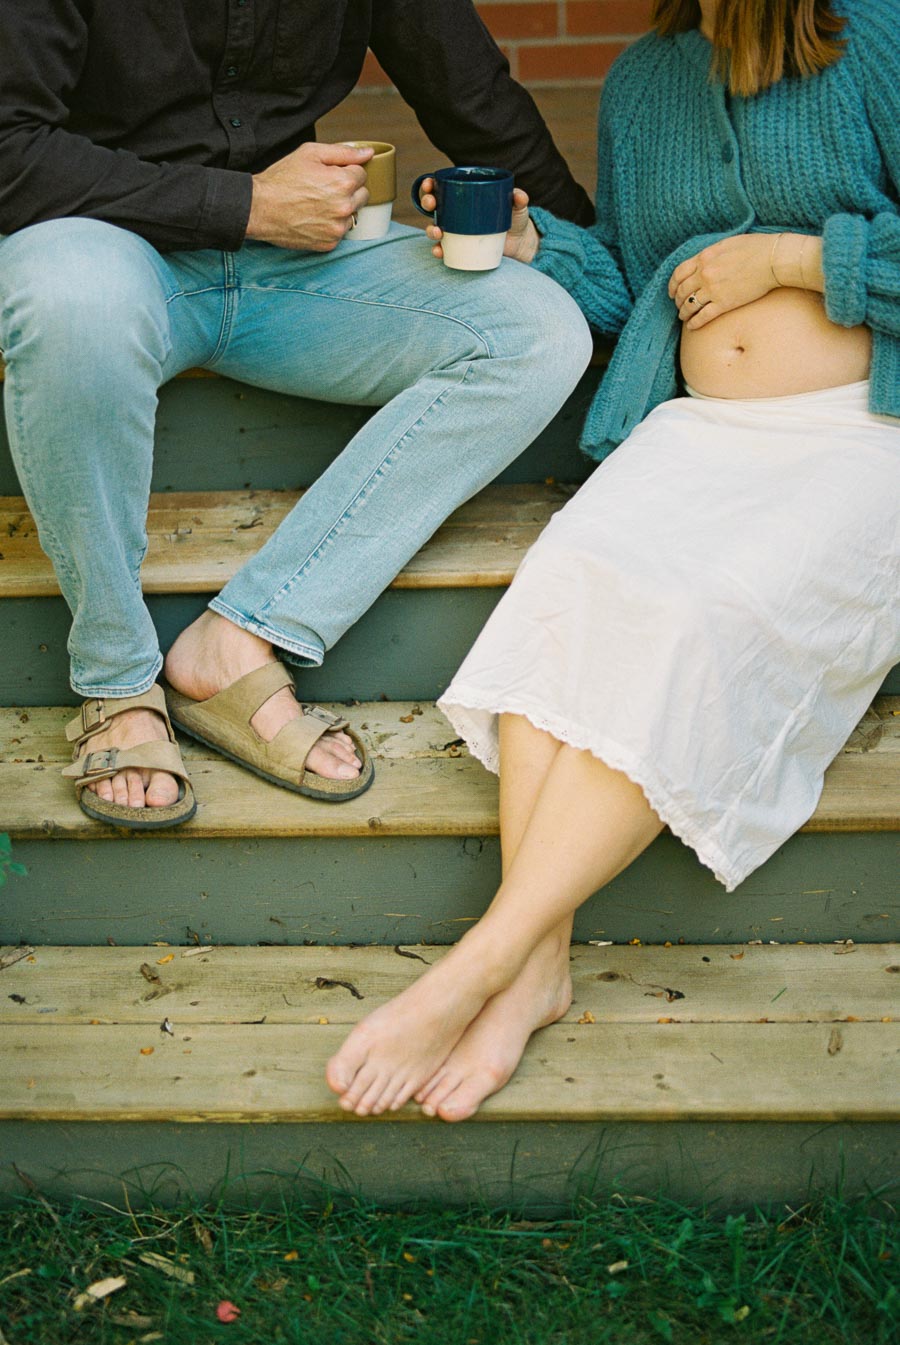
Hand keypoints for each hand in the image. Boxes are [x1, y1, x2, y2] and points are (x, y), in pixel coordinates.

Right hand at [246, 141, 372, 250]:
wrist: (260, 208)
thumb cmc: (282, 178)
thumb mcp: (310, 154)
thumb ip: (343, 152)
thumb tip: (368, 152)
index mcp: (343, 182)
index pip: (362, 174)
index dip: (345, 171)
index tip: (329, 174)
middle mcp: (344, 207)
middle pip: (362, 195)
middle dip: (348, 190)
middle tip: (324, 189)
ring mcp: (337, 228)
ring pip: (352, 215)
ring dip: (341, 209)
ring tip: (318, 204)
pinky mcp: (329, 243)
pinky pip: (340, 232)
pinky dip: (331, 225)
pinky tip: (314, 218)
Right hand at [422, 184, 538, 264]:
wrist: (520, 244)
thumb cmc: (516, 220)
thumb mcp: (518, 207)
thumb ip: (519, 200)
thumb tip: (519, 196)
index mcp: (466, 198)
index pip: (444, 188)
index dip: (431, 185)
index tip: (429, 183)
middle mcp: (457, 214)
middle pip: (435, 207)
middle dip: (428, 203)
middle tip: (432, 204)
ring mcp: (457, 232)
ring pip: (436, 228)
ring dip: (431, 229)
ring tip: (438, 231)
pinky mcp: (461, 248)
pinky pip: (445, 249)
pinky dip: (439, 251)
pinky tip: (439, 251)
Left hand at [669, 233, 784, 329]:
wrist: (773, 259)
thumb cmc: (755, 248)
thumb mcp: (727, 244)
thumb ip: (711, 254)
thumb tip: (704, 261)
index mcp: (704, 257)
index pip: (678, 273)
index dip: (672, 285)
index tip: (671, 292)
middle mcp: (704, 274)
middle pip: (682, 291)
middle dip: (677, 301)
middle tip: (678, 306)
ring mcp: (713, 289)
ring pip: (690, 305)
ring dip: (684, 313)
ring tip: (684, 317)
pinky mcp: (724, 303)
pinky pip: (703, 316)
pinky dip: (694, 323)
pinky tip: (692, 327)